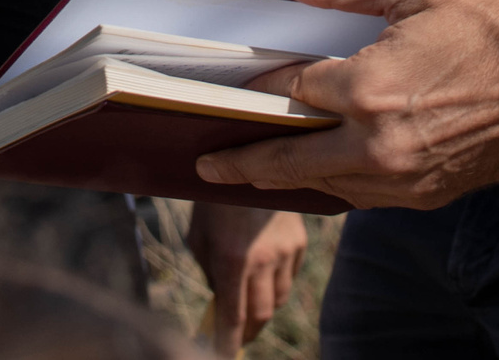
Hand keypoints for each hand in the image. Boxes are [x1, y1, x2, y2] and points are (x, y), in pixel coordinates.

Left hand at [184, 203, 308, 352]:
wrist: (244, 158)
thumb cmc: (212, 200)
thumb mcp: (199, 236)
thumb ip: (210, 271)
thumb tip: (220, 300)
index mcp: (232, 258)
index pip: (233, 316)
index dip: (228, 341)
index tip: (224, 354)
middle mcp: (263, 258)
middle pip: (261, 314)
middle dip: (249, 331)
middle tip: (238, 336)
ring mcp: (285, 250)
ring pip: (278, 298)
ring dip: (264, 307)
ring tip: (250, 302)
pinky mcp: (299, 241)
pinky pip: (290, 276)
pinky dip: (277, 283)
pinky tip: (264, 273)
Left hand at [194, 0, 498, 208]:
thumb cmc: (492, 27)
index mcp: (369, 90)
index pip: (290, 89)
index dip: (261, 82)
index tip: (233, 83)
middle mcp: (378, 145)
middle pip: (289, 160)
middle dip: (243, 162)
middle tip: (207, 162)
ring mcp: (402, 179)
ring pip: (325, 185)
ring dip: (288, 178)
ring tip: (254, 170)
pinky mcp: (425, 196)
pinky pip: (363, 197)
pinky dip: (335, 184)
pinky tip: (321, 172)